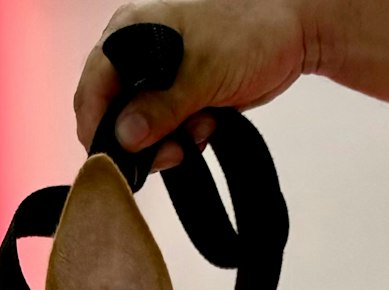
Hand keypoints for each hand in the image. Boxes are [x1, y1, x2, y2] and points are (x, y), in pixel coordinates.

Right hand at [74, 0, 314, 168]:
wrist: (295, 29)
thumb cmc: (250, 31)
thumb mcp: (202, 72)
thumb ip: (160, 107)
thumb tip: (123, 137)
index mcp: (130, 33)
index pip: (92, 89)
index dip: (99, 129)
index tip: (117, 162)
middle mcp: (137, 53)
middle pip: (113, 114)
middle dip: (139, 141)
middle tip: (170, 153)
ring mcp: (159, 76)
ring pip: (141, 129)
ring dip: (167, 142)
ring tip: (199, 131)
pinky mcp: (180, 94)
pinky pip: (167, 130)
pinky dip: (184, 137)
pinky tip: (207, 126)